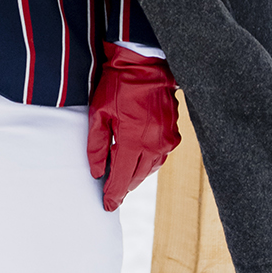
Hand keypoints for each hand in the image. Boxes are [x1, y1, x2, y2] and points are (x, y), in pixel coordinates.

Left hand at [86, 43, 180, 212]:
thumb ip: (97, 147)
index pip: (122, 179)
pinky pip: (158, 157)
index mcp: (133, 141)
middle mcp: (154, 145)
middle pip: (136, 178)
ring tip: (121, 173)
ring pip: (149, 170)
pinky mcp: (174, 135)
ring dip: (135, 174)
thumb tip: (97, 173)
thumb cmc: (118, 87)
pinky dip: (146, 161)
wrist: (145, 66)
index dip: (113, 195)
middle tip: (111, 192)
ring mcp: (166, 141)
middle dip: (123, 186)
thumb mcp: (99, 115)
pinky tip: (135, 157)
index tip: (107, 206)